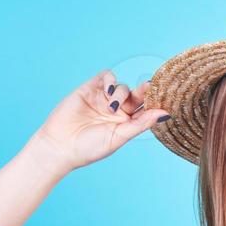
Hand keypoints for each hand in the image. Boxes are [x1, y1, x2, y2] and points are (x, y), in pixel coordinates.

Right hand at [28, 68, 167, 174]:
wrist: (60, 146)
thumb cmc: (89, 148)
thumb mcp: (119, 137)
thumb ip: (141, 124)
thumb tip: (165, 114)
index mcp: (127, 123)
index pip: (145, 109)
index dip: (154, 104)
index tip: (163, 101)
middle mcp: (117, 110)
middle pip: (137, 95)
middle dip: (144, 91)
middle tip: (149, 87)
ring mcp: (104, 99)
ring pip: (122, 86)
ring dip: (121, 93)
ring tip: (111, 108)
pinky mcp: (90, 89)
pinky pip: (106, 77)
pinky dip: (110, 81)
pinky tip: (108, 92)